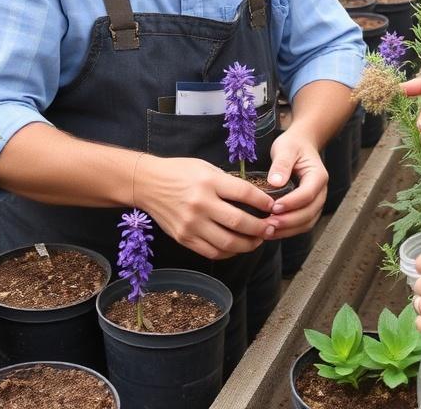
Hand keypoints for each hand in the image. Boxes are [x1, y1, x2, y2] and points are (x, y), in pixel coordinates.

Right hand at [135, 155, 272, 259]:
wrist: (147, 184)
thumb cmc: (179, 172)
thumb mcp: (206, 168)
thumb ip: (228, 183)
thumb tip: (255, 198)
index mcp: (209, 182)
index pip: (245, 194)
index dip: (263, 202)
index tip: (273, 206)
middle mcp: (201, 204)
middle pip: (239, 222)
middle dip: (261, 228)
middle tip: (272, 228)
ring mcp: (191, 224)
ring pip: (228, 242)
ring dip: (249, 244)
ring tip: (258, 240)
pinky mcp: (184, 238)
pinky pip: (212, 252)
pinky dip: (229, 252)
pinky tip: (237, 246)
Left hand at [264, 127, 327, 238]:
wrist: (301, 145)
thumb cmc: (293, 146)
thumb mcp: (286, 149)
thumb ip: (281, 164)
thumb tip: (275, 182)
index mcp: (318, 176)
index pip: (308, 194)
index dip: (292, 203)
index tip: (274, 207)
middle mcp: (320, 192)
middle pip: (309, 213)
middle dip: (288, 221)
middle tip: (268, 224)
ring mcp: (315, 202)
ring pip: (306, 223)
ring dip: (287, 229)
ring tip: (267, 231)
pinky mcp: (308, 209)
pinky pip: (301, 225)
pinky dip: (287, 230)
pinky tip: (271, 231)